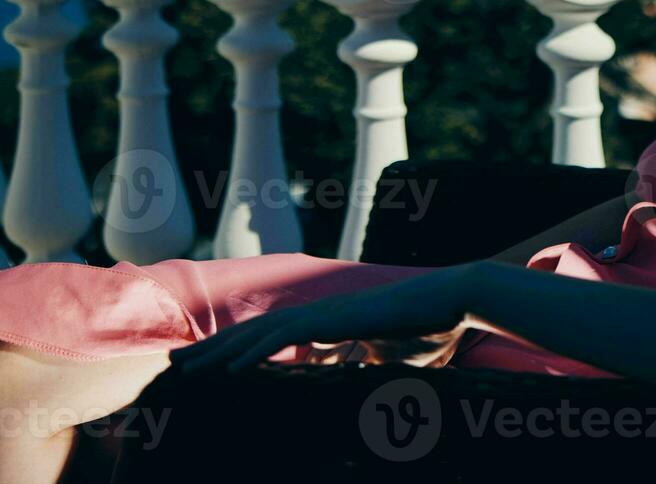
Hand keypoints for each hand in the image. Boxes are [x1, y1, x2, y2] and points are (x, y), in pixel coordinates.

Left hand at [169, 261, 485, 374]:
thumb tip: (359, 381)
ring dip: (219, 354)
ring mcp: (323, 314)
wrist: (451, 301)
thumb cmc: (429, 328)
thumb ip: (368, 365)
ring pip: (258, 335)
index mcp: (328, 324)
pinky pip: (285, 339)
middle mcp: (318, 315)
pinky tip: (228, 370)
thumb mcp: (390, 357)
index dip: (237, 351)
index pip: (272, 339)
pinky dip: (254, 354)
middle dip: (212, 350)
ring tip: (185, 370)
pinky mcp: (333, 319)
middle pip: (253, 333)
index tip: (208, 367)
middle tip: (175, 366)